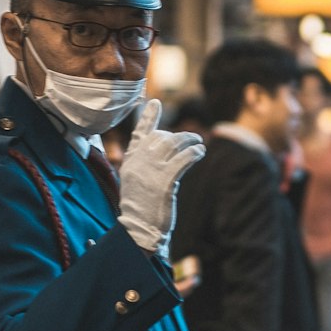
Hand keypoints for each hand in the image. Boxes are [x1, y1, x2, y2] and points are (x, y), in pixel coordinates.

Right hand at [119, 100, 204, 253]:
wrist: (138, 229)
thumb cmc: (141, 209)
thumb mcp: (136, 182)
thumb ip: (143, 164)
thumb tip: (160, 149)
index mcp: (130, 161)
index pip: (139, 133)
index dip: (148, 117)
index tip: (154, 102)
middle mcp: (138, 162)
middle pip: (161, 137)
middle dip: (179, 136)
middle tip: (193, 139)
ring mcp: (150, 171)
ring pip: (173, 144)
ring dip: (190, 141)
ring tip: (199, 144)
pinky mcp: (163, 181)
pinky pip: (183, 159)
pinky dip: (194, 152)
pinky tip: (200, 152)